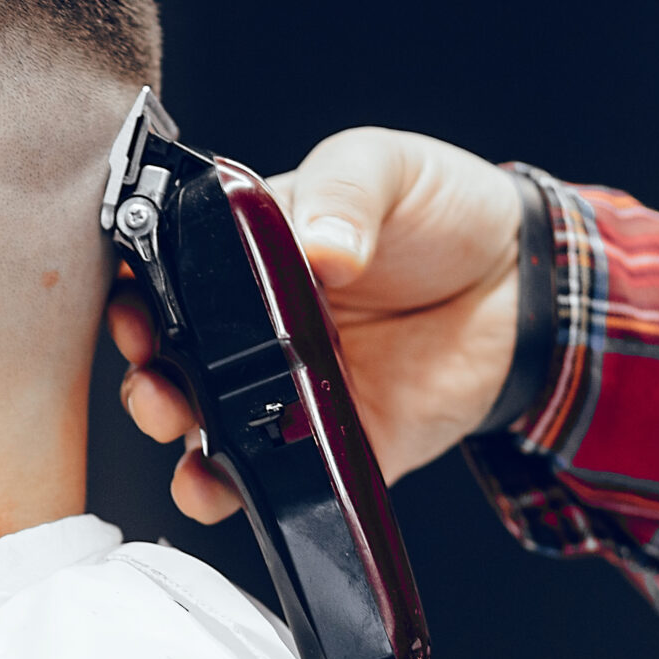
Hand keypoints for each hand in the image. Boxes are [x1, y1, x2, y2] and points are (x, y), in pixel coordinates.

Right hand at [108, 127, 525, 522]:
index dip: (134, 295)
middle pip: (169, 358)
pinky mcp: (333, 443)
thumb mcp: (385, 167)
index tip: (131, 304)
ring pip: (202, 423)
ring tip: (174, 421)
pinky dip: (235, 492)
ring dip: (173, 430)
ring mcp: (285, 389)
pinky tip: (216, 483)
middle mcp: (252, 329)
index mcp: (245, 255)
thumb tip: (320, 246)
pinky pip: (274, 478)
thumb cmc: (443, 211)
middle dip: (144, 370)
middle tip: (154, 370)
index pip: (165, 276)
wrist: (526, 282)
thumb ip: (346, 191)